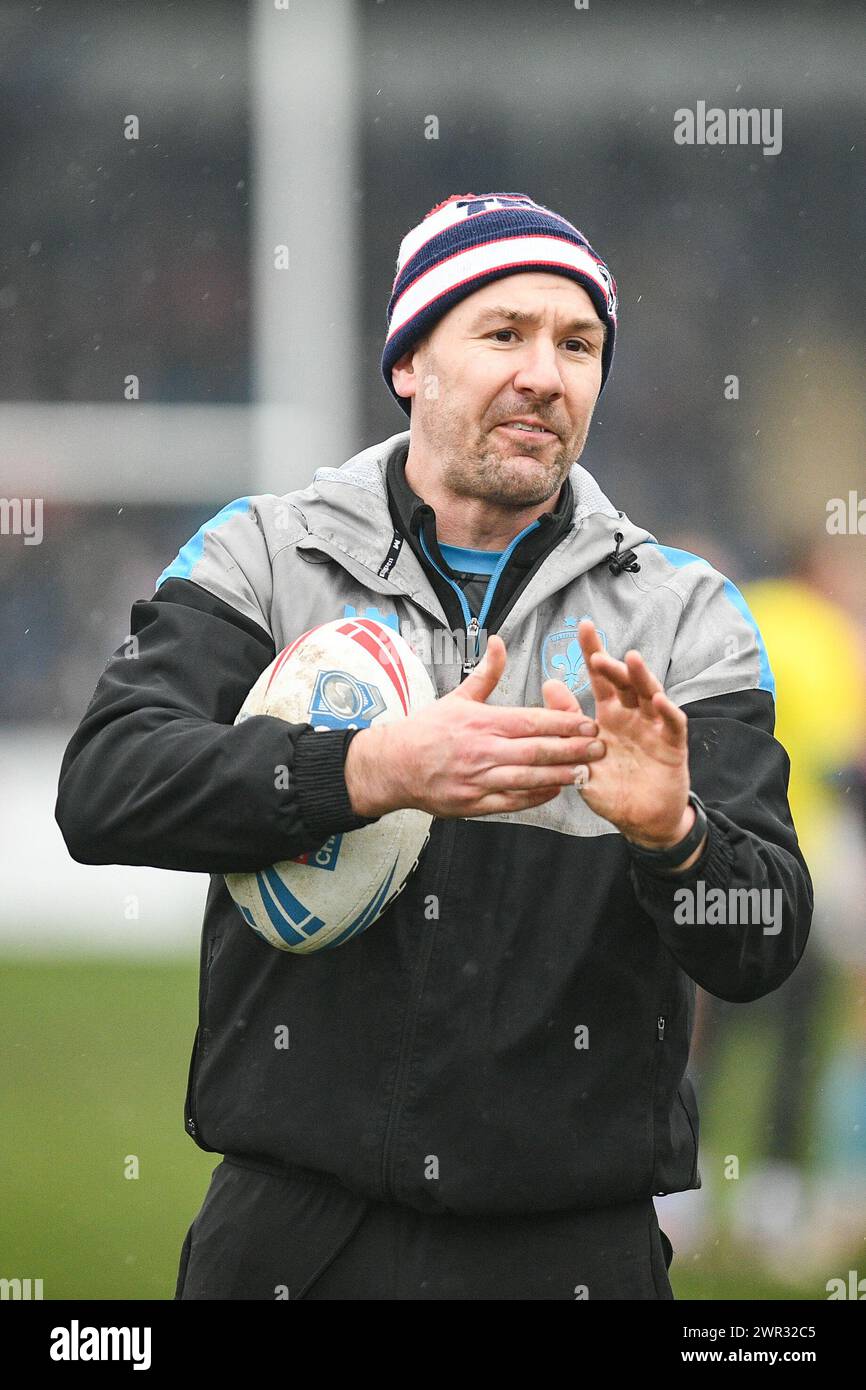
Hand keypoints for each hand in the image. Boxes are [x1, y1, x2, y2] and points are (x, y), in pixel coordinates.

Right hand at [344, 634, 604, 818]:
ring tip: (586, 771)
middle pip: (537, 751)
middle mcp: (483, 751)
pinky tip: (555, 791)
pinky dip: (536, 797)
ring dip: (560, 776)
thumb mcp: (457, 697)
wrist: (394, 765)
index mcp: (483, 722)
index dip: (564, 723)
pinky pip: (512, 802)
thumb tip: (499, 640)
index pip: (532, 722)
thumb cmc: (428, 729)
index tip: (589, 723)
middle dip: (572, 750)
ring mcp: (479, 779)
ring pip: (528, 779)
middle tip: (600, 747)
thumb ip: (486, 672)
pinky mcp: (474, 804)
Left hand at [554, 618, 694, 849]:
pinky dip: (666, 712)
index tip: (583, 626)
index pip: (601, 679)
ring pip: (650, 696)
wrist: (641, 821)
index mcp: (610, 716)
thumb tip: (548, 684)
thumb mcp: (582, 756)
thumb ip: (568, 722)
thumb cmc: (611, 787)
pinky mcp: (673, 746)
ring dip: (641, 679)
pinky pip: (672, 725)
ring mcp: (654, 728)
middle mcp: (633, 716)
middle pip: (625, 683)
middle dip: (614, 666)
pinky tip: (657, 700)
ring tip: (631, 661)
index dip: (593, 652)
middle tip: (598, 655)